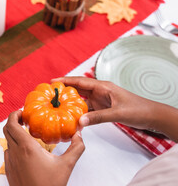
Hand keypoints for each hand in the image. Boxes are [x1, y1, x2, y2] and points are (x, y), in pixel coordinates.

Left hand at [3, 110, 84, 185]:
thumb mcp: (66, 165)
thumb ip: (76, 148)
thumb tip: (78, 134)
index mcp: (26, 147)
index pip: (12, 123)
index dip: (14, 114)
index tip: (23, 112)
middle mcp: (15, 153)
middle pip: (6, 129)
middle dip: (14, 121)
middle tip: (25, 120)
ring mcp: (10, 162)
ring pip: (7, 141)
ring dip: (14, 134)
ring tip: (28, 135)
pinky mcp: (9, 170)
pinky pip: (8, 153)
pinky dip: (14, 147)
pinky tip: (26, 151)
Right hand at [51, 77, 177, 141]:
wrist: (151, 116)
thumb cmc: (138, 110)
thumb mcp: (117, 114)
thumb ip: (98, 117)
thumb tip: (79, 122)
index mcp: (103, 86)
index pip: (80, 81)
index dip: (65, 80)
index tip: (52, 81)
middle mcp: (100, 91)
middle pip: (78, 88)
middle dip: (64, 89)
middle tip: (50, 93)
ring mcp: (101, 99)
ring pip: (82, 99)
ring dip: (71, 102)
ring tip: (57, 105)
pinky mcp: (103, 108)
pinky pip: (88, 109)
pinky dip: (80, 112)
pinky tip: (72, 118)